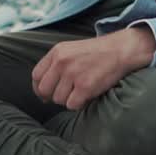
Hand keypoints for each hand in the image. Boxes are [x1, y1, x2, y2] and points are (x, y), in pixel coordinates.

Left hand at [31, 26, 155, 109]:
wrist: (119, 50)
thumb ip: (55, 64)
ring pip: (58, 99)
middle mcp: (61, 62)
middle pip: (44, 90)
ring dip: (68, 100)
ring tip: (80, 91)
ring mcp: (73, 75)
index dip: (39, 88)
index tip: (46, 94)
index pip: (36, 75)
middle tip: (63, 96)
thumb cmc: (96, 52)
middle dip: (51, 96)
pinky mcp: (85, 87)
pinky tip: (87, 95)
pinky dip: (79, 104)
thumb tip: (42, 87)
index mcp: (56, 52)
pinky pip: (72, 105)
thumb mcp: (70, 49)